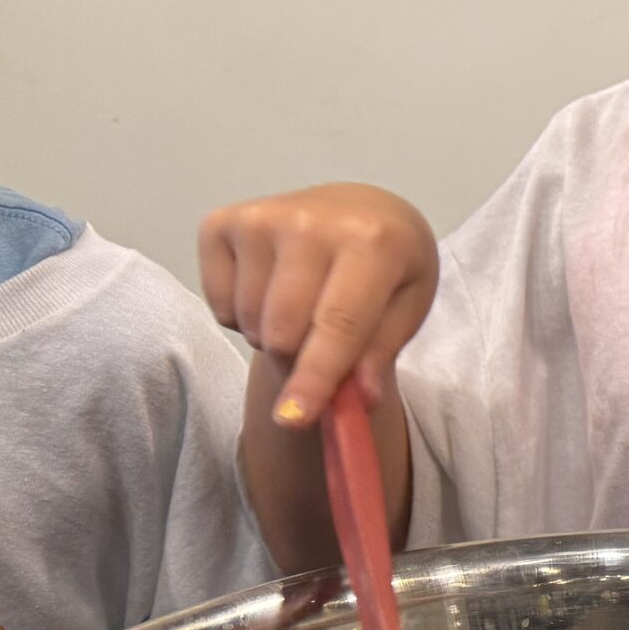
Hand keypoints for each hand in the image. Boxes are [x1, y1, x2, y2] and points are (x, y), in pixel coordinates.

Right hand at [199, 184, 436, 426]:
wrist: (362, 211)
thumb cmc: (390, 267)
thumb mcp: (408, 306)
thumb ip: (381, 353)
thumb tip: (357, 400)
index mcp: (371, 241)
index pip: (338, 323)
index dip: (315, 377)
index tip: (293, 419)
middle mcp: (309, 221)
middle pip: (284, 331)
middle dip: (300, 360)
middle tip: (324, 342)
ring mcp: (260, 218)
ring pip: (251, 321)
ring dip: (273, 337)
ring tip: (302, 308)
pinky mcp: (221, 222)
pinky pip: (220, 305)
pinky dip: (243, 316)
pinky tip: (272, 291)